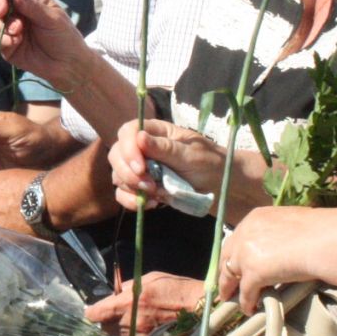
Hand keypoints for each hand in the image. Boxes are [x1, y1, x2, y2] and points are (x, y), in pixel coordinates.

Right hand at [0, 0, 92, 91]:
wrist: (67, 65)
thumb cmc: (64, 37)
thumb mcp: (52, 18)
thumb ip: (32, 6)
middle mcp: (18, 10)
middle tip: (2, 11)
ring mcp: (10, 27)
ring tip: (17, 30)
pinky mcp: (7, 45)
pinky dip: (3, 39)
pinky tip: (16, 42)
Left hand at [85, 273, 204, 335]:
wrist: (202, 311)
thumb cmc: (178, 289)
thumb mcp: (151, 279)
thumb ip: (129, 287)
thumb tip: (117, 293)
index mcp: (129, 302)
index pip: (96, 314)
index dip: (93, 312)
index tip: (95, 309)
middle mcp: (131, 322)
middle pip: (104, 328)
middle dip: (106, 320)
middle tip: (116, 312)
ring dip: (119, 329)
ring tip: (132, 320)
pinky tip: (142, 329)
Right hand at [108, 119, 222, 212]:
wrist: (219, 186)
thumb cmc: (210, 163)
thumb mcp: (191, 155)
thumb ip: (165, 148)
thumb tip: (139, 137)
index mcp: (155, 132)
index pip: (129, 131)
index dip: (128, 148)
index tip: (141, 167)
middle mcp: (143, 148)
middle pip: (117, 154)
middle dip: (127, 172)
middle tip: (149, 185)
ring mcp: (141, 169)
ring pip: (117, 175)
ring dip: (132, 188)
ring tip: (156, 195)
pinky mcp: (141, 188)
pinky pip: (123, 194)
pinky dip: (132, 201)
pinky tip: (152, 204)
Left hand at [216, 205, 328, 312]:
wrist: (325, 239)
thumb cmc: (319, 230)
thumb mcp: (290, 223)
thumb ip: (279, 232)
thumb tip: (284, 242)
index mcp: (255, 218)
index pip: (237, 238)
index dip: (234, 253)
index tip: (233, 263)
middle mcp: (246, 234)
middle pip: (228, 256)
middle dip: (225, 271)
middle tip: (225, 284)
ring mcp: (247, 254)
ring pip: (230, 275)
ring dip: (229, 289)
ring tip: (229, 299)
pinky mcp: (253, 273)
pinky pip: (246, 292)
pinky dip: (246, 303)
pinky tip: (249, 310)